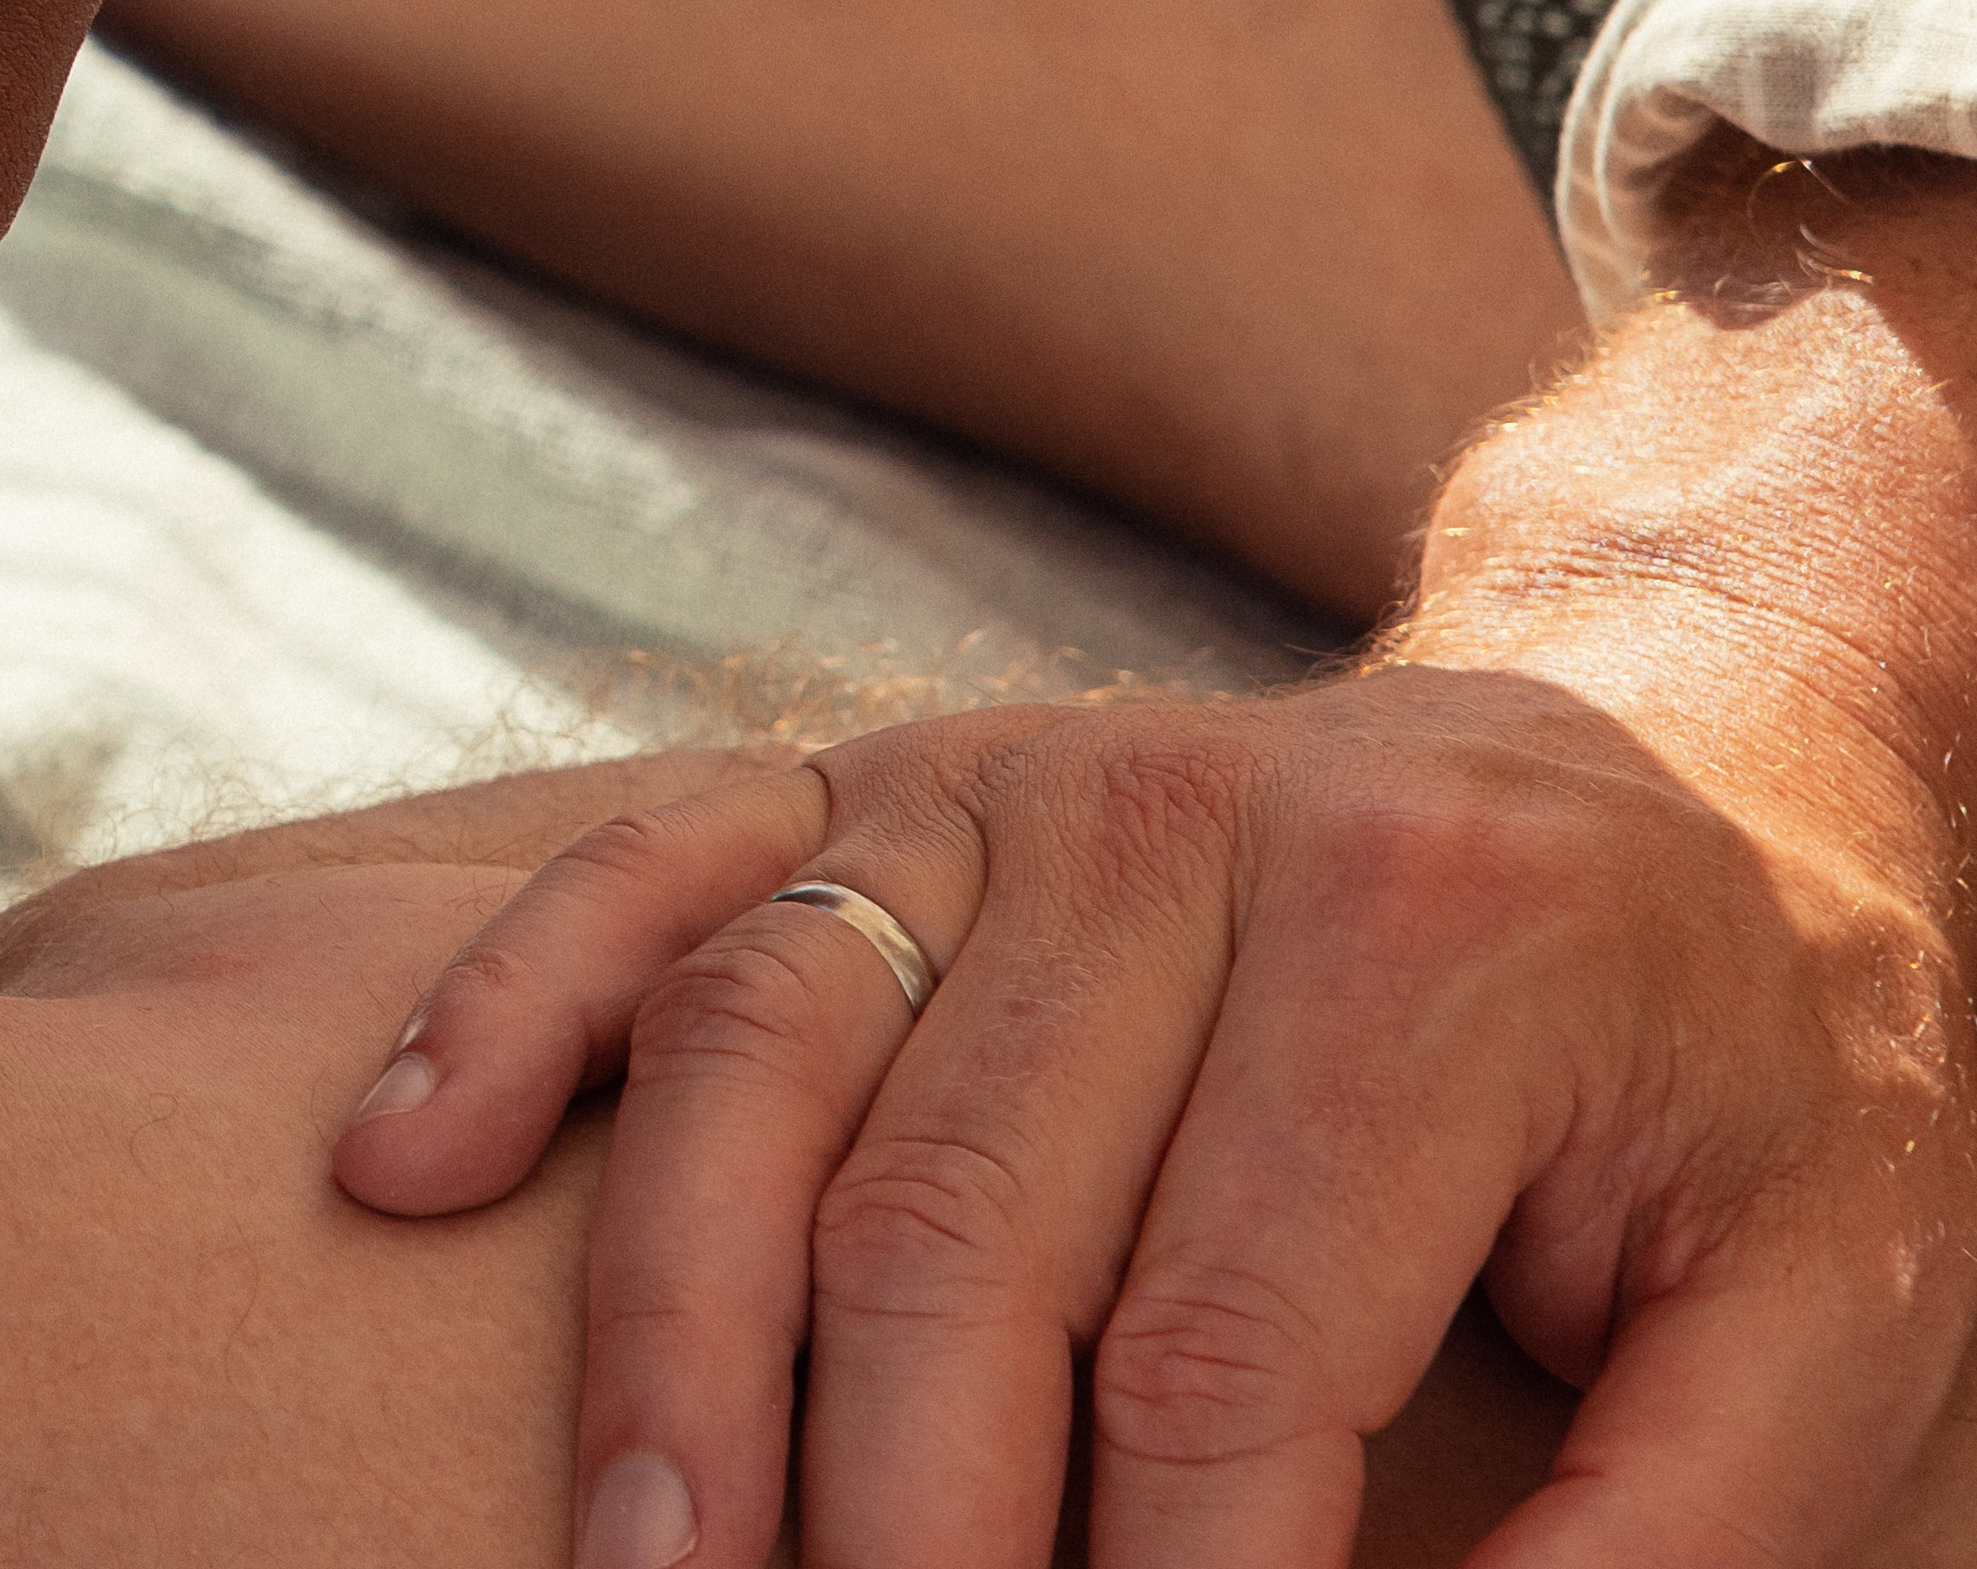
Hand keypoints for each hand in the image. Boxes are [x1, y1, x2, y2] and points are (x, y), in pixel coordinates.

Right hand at [338, 625, 1972, 1567]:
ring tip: (629, 1568)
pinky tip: (403, 1168)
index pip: (1227, 1357)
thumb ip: (1677, 1534)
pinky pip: (642, 874)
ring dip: (662, 1345)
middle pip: (956, 1235)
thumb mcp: (1837, 1311)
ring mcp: (992, 777)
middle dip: (873, 1530)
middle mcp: (1178, 819)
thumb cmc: (1760, 1079)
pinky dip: (501, 1015)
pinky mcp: (871, 770)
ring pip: (758, 1064)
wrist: (1696, 748)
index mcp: (1432, 944)